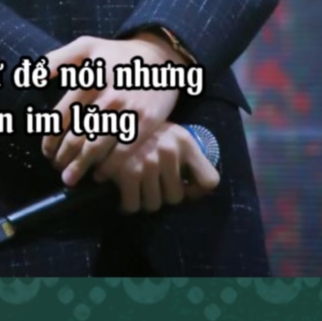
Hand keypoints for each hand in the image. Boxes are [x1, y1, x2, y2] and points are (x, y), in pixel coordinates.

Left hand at [42, 33, 187, 185]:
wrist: (159, 57)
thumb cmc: (116, 54)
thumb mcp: (85, 46)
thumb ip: (55, 60)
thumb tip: (29, 76)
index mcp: (89, 77)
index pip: (62, 115)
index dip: (50, 138)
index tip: (46, 151)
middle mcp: (107, 94)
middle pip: (77, 135)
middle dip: (62, 156)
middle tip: (56, 167)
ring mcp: (128, 109)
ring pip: (97, 146)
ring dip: (80, 166)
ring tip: (69, 178)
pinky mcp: (147, 121)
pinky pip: (124, 150)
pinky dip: (109, 167)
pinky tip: (98, 175)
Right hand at [91, 120, 220, 213]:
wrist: (111, 115)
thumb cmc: (144, 130)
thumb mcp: (172, 135)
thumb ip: (187, 160)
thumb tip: (193, 193)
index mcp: (185, 141)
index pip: (210, 181)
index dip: (198, 191)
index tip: (185, 187)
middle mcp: (170, 151)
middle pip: (176, 198)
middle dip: (163, 194)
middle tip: (153, 184)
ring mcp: (149, 162)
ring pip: (153, 204)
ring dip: (145, 199)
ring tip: (138, 186)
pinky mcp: (127, 171)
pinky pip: (133, 205)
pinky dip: (127, 204)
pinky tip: (124, 193)